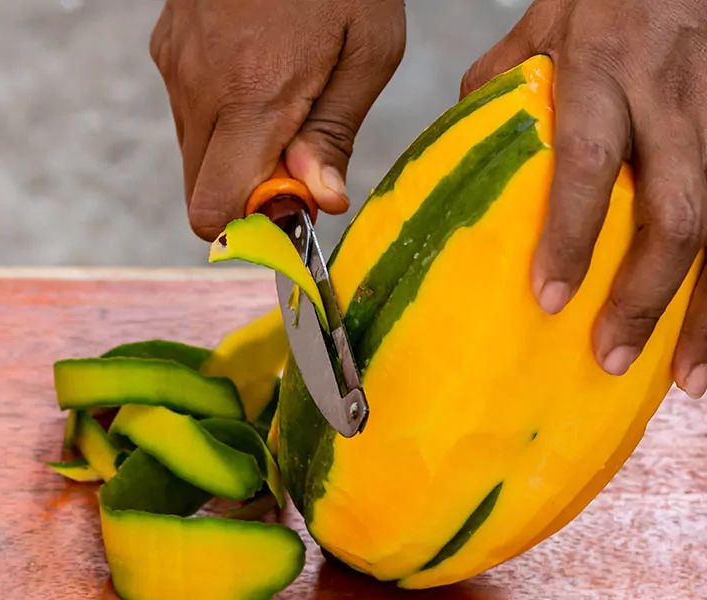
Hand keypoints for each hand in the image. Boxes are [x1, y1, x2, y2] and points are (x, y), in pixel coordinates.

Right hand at [150, 0, 405, 241]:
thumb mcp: (368, 49)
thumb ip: (336, 133)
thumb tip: (320, 202)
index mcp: (253, 96)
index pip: (215, 209)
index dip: (253, 224)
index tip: (292, 205)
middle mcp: (200, 90)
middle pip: (201, 193)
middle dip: (247, 194)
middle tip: (296, 157)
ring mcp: (176, 68)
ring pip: (195, 155)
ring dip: (236, 154)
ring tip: (282, 104)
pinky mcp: (167, 50)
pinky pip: (189, 114)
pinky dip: (222, 120)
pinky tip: (256, 77)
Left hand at [460, 0, 706, 395]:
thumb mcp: (538, 29)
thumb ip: (499, 89)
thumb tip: (464, 147)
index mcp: (603, 75)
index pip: (589, 166)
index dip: (573, 237)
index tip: (552, 299)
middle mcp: (670, 102)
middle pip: (673, 212)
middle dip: (646, 294)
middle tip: (612, 356)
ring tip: (685, 376)